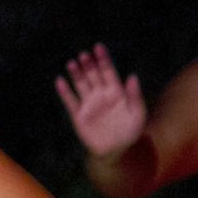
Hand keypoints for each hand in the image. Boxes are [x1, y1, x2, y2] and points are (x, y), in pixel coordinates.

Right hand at [55, 43, 146, 157]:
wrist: (115, 150)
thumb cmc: (129, 132)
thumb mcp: (138, 114)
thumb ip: (135, 96)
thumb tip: (131, 76)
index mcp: (116, 92)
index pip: (108, 71)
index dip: (103, 59)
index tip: (98, 47)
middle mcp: (101, 95)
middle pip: (93, 76)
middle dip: (88, 64)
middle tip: (83, 55)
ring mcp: (89, 104)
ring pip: (81, 85)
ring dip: (76, 74)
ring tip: (72, 63)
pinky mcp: (78, 115)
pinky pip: (69, 101)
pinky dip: (64, 92)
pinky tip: (60, 81)